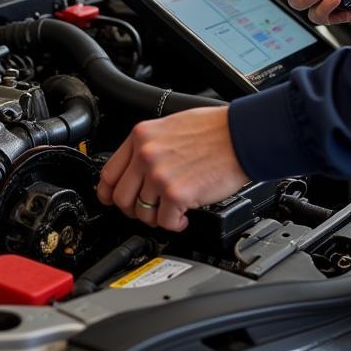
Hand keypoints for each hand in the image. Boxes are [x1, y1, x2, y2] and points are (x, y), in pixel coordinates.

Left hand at [96, 106, 249, 231]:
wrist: (242, 135)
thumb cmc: (216, 128)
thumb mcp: (172, 125)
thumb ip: (151, 145)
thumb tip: (137, 168)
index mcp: (142, 136)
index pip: (109, 173)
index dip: (109, 193)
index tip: (114, 200)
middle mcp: (146, 154)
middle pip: (121, 198)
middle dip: (135, 210)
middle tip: (150, 209)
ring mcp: (159, 175)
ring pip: (142, 214)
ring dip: (158, 217)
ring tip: (173, 210)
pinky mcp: (177, 194)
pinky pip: (165, 223)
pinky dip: (176, 224)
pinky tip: (185, 215)